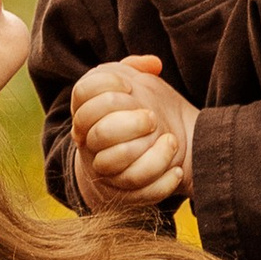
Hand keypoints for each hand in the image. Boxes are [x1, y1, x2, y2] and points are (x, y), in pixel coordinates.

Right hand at [69, 55, 196, 214]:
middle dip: (131, 124)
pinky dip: (161, 183)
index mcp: (86, 110)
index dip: (107, 85)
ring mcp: (102, 169)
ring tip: (172, 142)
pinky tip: (177, 169)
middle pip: (100, 134)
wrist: (134, 151)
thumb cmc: (132, 111)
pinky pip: (138, 194)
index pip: (83, 93)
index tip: (130, 86)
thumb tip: (153, 65)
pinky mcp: (121, 194)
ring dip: (151, 155)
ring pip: (117, 165)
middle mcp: (88, 141)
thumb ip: (136, 68)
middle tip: (153, 118)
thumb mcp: (131, 84)